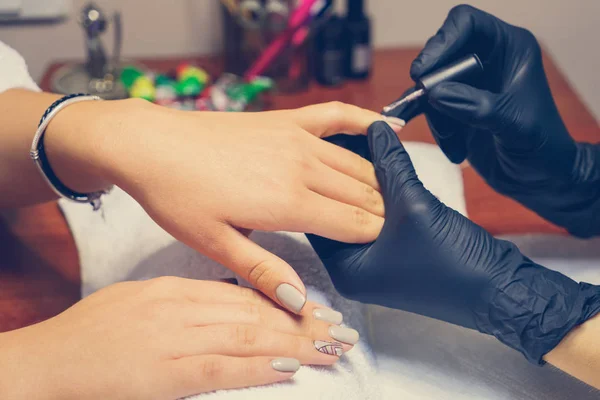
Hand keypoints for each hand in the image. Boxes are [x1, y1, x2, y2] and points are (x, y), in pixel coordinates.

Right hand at [0, 278, 358, 399]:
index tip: (316, 311)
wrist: (48, 360)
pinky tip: (289, 369)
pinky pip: (221, 368)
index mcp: (175, 290)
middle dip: (302, 323)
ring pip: (247, 336)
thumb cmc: (91, 333)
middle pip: (254, 313)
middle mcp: (181, 308)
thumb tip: (227, 304)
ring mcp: (174, 338)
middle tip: (339, 329)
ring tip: (330, 348)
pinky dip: (259, 368)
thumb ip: (185, 302)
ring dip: (294, 343)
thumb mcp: (141, 301)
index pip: (243, 295)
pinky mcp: (164, 373)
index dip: (285, 304)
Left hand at [46, 99, 403, 312]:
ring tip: (390, 197)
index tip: (385, 247)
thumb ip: (263, 270)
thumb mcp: (215, 244)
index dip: (375, 236)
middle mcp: (301, 167)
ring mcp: (296, 138)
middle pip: (362, 192)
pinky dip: (364, 121)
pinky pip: (335, 115)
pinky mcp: (285, 119)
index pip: (354, 221)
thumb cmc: (178, 197)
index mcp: (287, 203)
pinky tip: (386, 127)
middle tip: (390, 229)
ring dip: (378, 181)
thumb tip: (299, 301)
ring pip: (356, 161)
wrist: (150, 145)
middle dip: (382, 213)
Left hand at [308, 122, 599, 363]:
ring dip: (364, 187)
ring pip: (358, 216)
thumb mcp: (414, 205)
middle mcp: (354, 270)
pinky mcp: (395, 258)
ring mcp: (376, 266)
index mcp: (345, 269)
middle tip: (346, 138)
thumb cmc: (453, 262)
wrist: (499, 291)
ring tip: (364, 147)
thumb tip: (375, 130)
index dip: (322, 177)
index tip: (327, 142)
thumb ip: (390, 165)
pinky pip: (378, 222)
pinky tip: (385, 171)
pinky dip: (381, 199)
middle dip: (342, 178)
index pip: (317, 215)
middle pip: (336, 214)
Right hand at [384, 5, 599, 236]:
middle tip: (430, 107)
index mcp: (509, 48)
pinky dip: (434, 129)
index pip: (466, 24)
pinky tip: (452, 148)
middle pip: (441, 54)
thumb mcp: (514, 125)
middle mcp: (486, 60)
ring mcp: (469, 85)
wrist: (541, 178)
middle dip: (432, 84)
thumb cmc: (541, 147)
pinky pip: (430, 109)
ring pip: (431, 86)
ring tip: (454, 143)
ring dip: (435, 116)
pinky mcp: (456, 108)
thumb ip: (476, 106)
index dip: (442, 42)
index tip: (424, 72)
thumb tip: (434, 94)